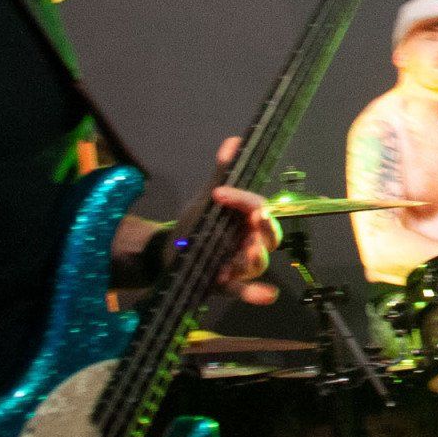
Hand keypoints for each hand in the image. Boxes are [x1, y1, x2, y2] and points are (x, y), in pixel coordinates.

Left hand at [191, 137, 280, 305]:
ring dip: (257, 257)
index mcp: (249, 221)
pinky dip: (254, 293)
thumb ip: (222, 173)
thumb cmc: (195, 225)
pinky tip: (267, 296)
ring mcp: (239, 265)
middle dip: (266, 228)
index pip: (258, 208)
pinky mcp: (225, 284)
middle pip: (270, 237)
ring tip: (250, 251)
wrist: (168, 251)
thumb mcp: (207, 199)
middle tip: (257, 217)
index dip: (243, 200)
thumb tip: (234, 141)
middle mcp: (250, 243)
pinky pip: (242, 290)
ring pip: (257, 263)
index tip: (219, 192)